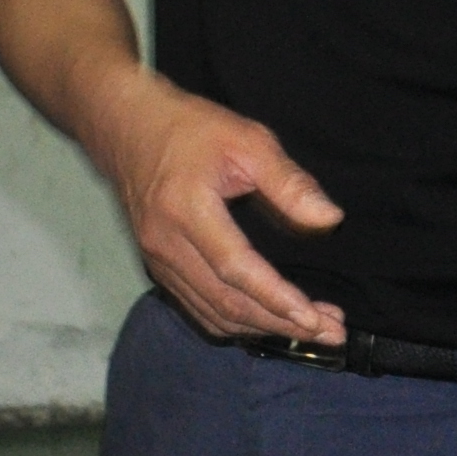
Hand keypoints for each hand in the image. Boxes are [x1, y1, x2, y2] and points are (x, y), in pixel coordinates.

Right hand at [85, 63, 342, 345]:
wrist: (124, 124)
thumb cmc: (187, 127)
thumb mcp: (247, 140)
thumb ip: (288, 182)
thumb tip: (330, 219)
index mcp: (187, 209)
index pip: (236, 269)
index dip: (277, 299)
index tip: (317, 319)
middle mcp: (165, 243)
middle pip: (226, 302)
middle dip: (282, 324)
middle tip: (332, 331)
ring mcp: (156, 258)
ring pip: (212, 313)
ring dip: (264, 328)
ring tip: (310, 329)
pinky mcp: (156, 263)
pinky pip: (197, 307)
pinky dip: (236, 322)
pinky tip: (267, 320)